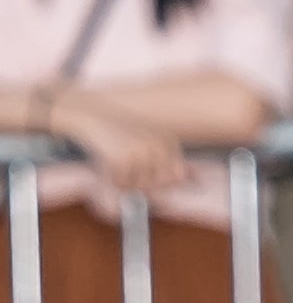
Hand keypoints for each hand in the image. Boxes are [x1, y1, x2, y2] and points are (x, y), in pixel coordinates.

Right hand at [51, 90, 189, 195]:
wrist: (88, 114)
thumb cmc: (115, 132)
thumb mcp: (144, 144)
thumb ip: (166, 162)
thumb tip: (194, 179)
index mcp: (168, 141)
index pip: (174, 178)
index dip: (156, 181)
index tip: (139, 171)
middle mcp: (158, 146)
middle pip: (157, 186)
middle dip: (140, 184)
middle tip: (124, 167)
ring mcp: (141, 152)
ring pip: (138, 188)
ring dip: (123, 181)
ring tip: (115, 161)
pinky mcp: (123, 158)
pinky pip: (121, 184)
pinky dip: (111, 179)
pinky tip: (105, 162)